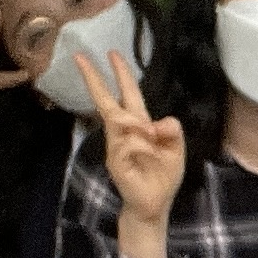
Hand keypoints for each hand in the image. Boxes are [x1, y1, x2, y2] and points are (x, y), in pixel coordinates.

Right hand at [82, 46, 186, 239]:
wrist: (155, 203)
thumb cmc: (163, 175)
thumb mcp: (176, 148)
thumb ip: (172, 130)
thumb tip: (158, 121)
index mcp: (140, 125)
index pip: (128, 94)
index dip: (122, 74)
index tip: (113, 54)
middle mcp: (124, 132)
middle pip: (107, 100)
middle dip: (95, 78)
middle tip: (81, 56)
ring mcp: (116, 145)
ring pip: (120, 120)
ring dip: (138, 125)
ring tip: (152, 139)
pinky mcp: (115, 160)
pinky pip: (128, 143)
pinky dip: (143, 148)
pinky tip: (149, 158)